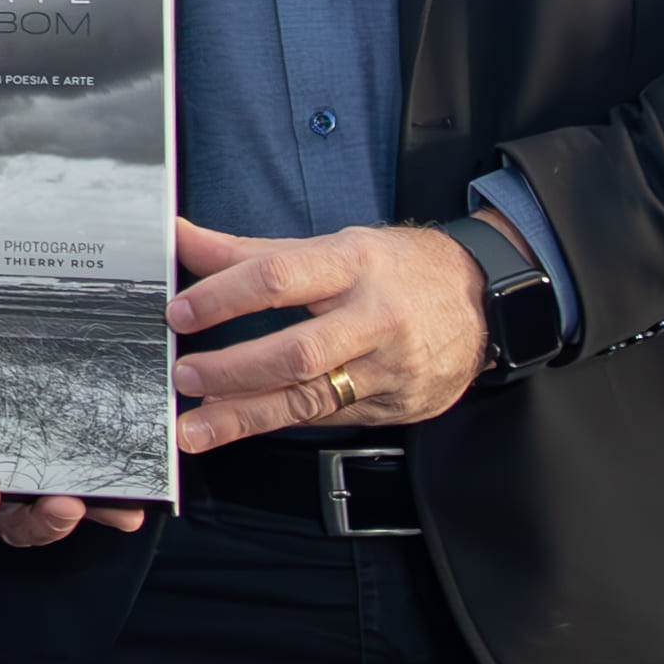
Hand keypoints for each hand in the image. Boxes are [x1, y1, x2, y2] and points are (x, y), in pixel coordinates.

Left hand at [162, 216, 487, 453]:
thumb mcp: (333, 246)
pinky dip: (281, 422)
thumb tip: (180, 237)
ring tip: (197, 426)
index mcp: (353, 264)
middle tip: (184, 374)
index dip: (225, 297)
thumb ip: (251, 251)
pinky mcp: (395, 405)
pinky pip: (329, 419)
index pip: (279, 278)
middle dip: (233, 369)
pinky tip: (243, 424)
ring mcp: (389, 368)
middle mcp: (374, 318)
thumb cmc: (397, 268)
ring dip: (247, 416)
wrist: (483, 302)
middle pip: (297, 351)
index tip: (180, 313)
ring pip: (311, 398)